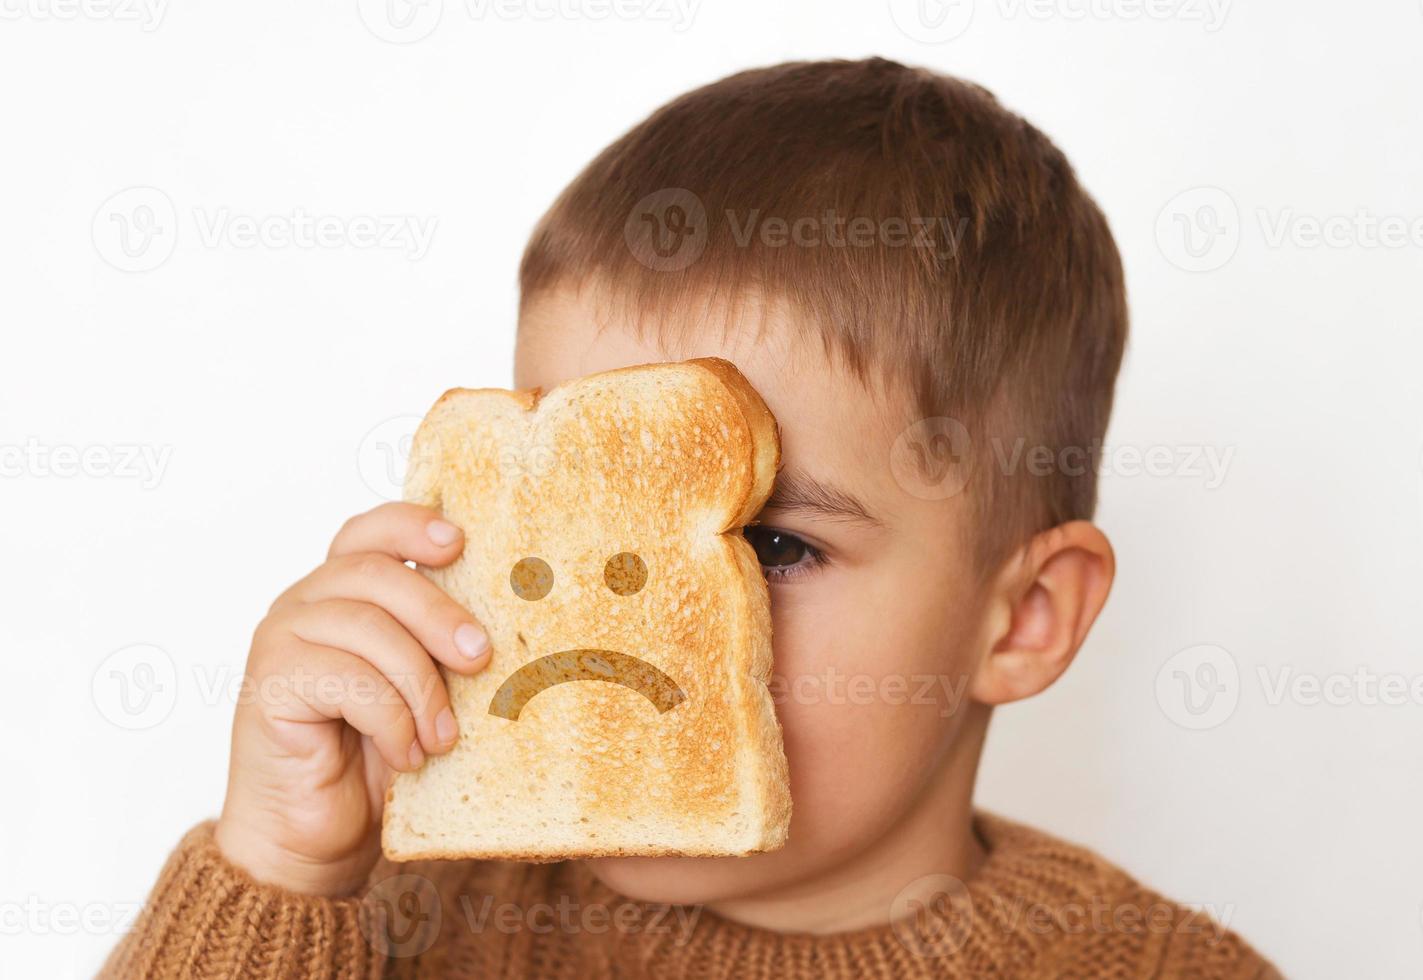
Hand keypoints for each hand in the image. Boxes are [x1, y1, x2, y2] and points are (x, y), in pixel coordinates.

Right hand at [213, 502, 490, 894]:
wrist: (315, 841)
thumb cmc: (375, 762)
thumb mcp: (423, 690)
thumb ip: (441, 646)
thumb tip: (509, 618)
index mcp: (343, 592)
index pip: (370, 532)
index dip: (412, 524)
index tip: (458, 542)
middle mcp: (306, 604)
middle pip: (377, 574)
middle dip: (438, 613)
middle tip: (479, 657)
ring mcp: (281, 640)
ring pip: (367, 628)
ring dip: (419, 684)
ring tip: (444, 736)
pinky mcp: (269, 685)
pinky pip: (346, 680)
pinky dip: (390, 720)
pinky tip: (407, 755)